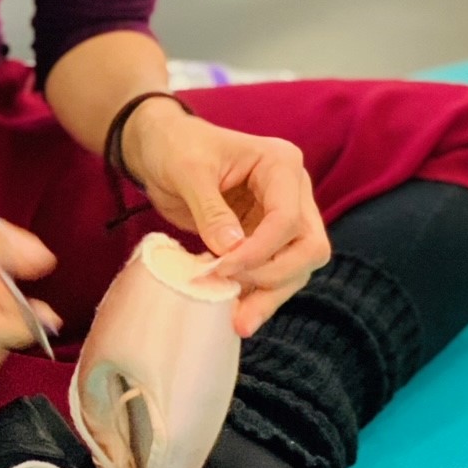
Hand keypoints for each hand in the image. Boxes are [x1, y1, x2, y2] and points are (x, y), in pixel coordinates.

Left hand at [121, 100, 330, 337]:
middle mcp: (292, 191)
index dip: (259, 250)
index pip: (288, 218)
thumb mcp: (187, 171)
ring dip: (269, 295)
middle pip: (308, 247)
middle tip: (236, 300)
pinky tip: (233, 311)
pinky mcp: (263, 238)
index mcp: (280, 164)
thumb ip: (210, 209)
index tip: (222, 267)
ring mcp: (280, 216)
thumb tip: (231, 250)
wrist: (158, 147)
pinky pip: (271, 272)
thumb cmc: (175, 146)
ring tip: (238, 322)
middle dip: (276, 278)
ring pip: (296, 267)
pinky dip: (255, 293)